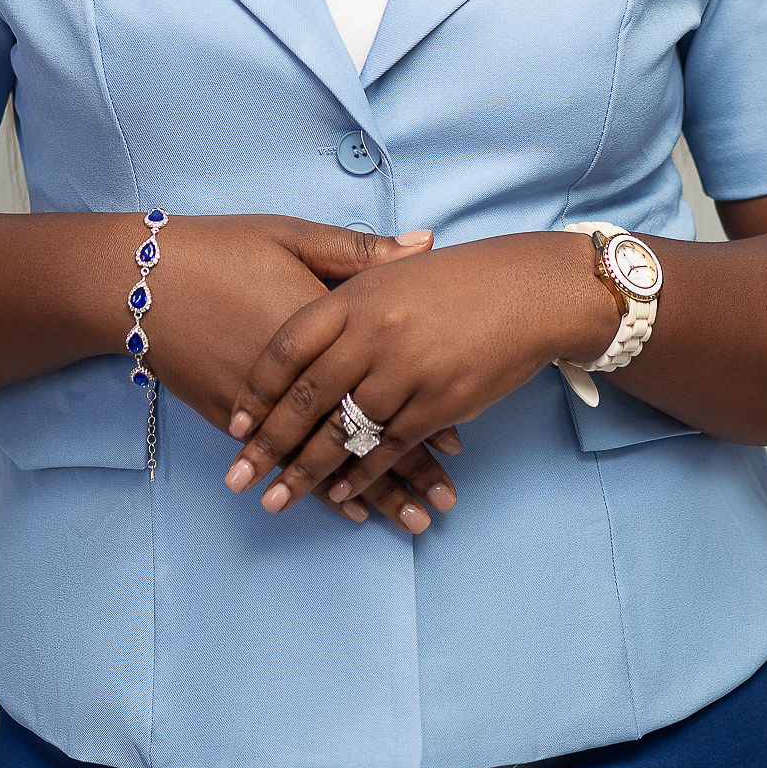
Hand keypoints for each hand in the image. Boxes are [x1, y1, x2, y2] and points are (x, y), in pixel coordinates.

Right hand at [146, 214, 463, 531]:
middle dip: (408, 471)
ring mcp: (263, 404)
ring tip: (413, 522)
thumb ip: (361, 252)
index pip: (384, 382)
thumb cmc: (222, 249)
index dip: (424, 416)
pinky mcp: (231, 417)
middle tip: (445, 503)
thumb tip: (427, 243)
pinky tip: (347, 512)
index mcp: (323, 328)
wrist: (141, 278)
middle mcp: (298, 376)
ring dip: (371, 493)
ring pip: (328, 459)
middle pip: (362, 431)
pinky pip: (285, 462)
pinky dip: (318, 490)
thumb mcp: (293, 236)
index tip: (461, 447)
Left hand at [221, 231, 617, 513]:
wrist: (530, 291)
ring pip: (345, 431)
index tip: (235, 422)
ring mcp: (407, 372)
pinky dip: (362, 475)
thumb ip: (347, 284)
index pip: (289, 347)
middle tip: (237, 478)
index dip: (259, 388)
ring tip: (276, 499)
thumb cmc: (459, 276)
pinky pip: (389, 447)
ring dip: (307, 472)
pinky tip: (340, 494)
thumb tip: (299, 291)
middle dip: (268, 444)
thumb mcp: (394, 268)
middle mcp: (375, 335)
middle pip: (308, 398)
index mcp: (356, 297)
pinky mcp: (438, 405)